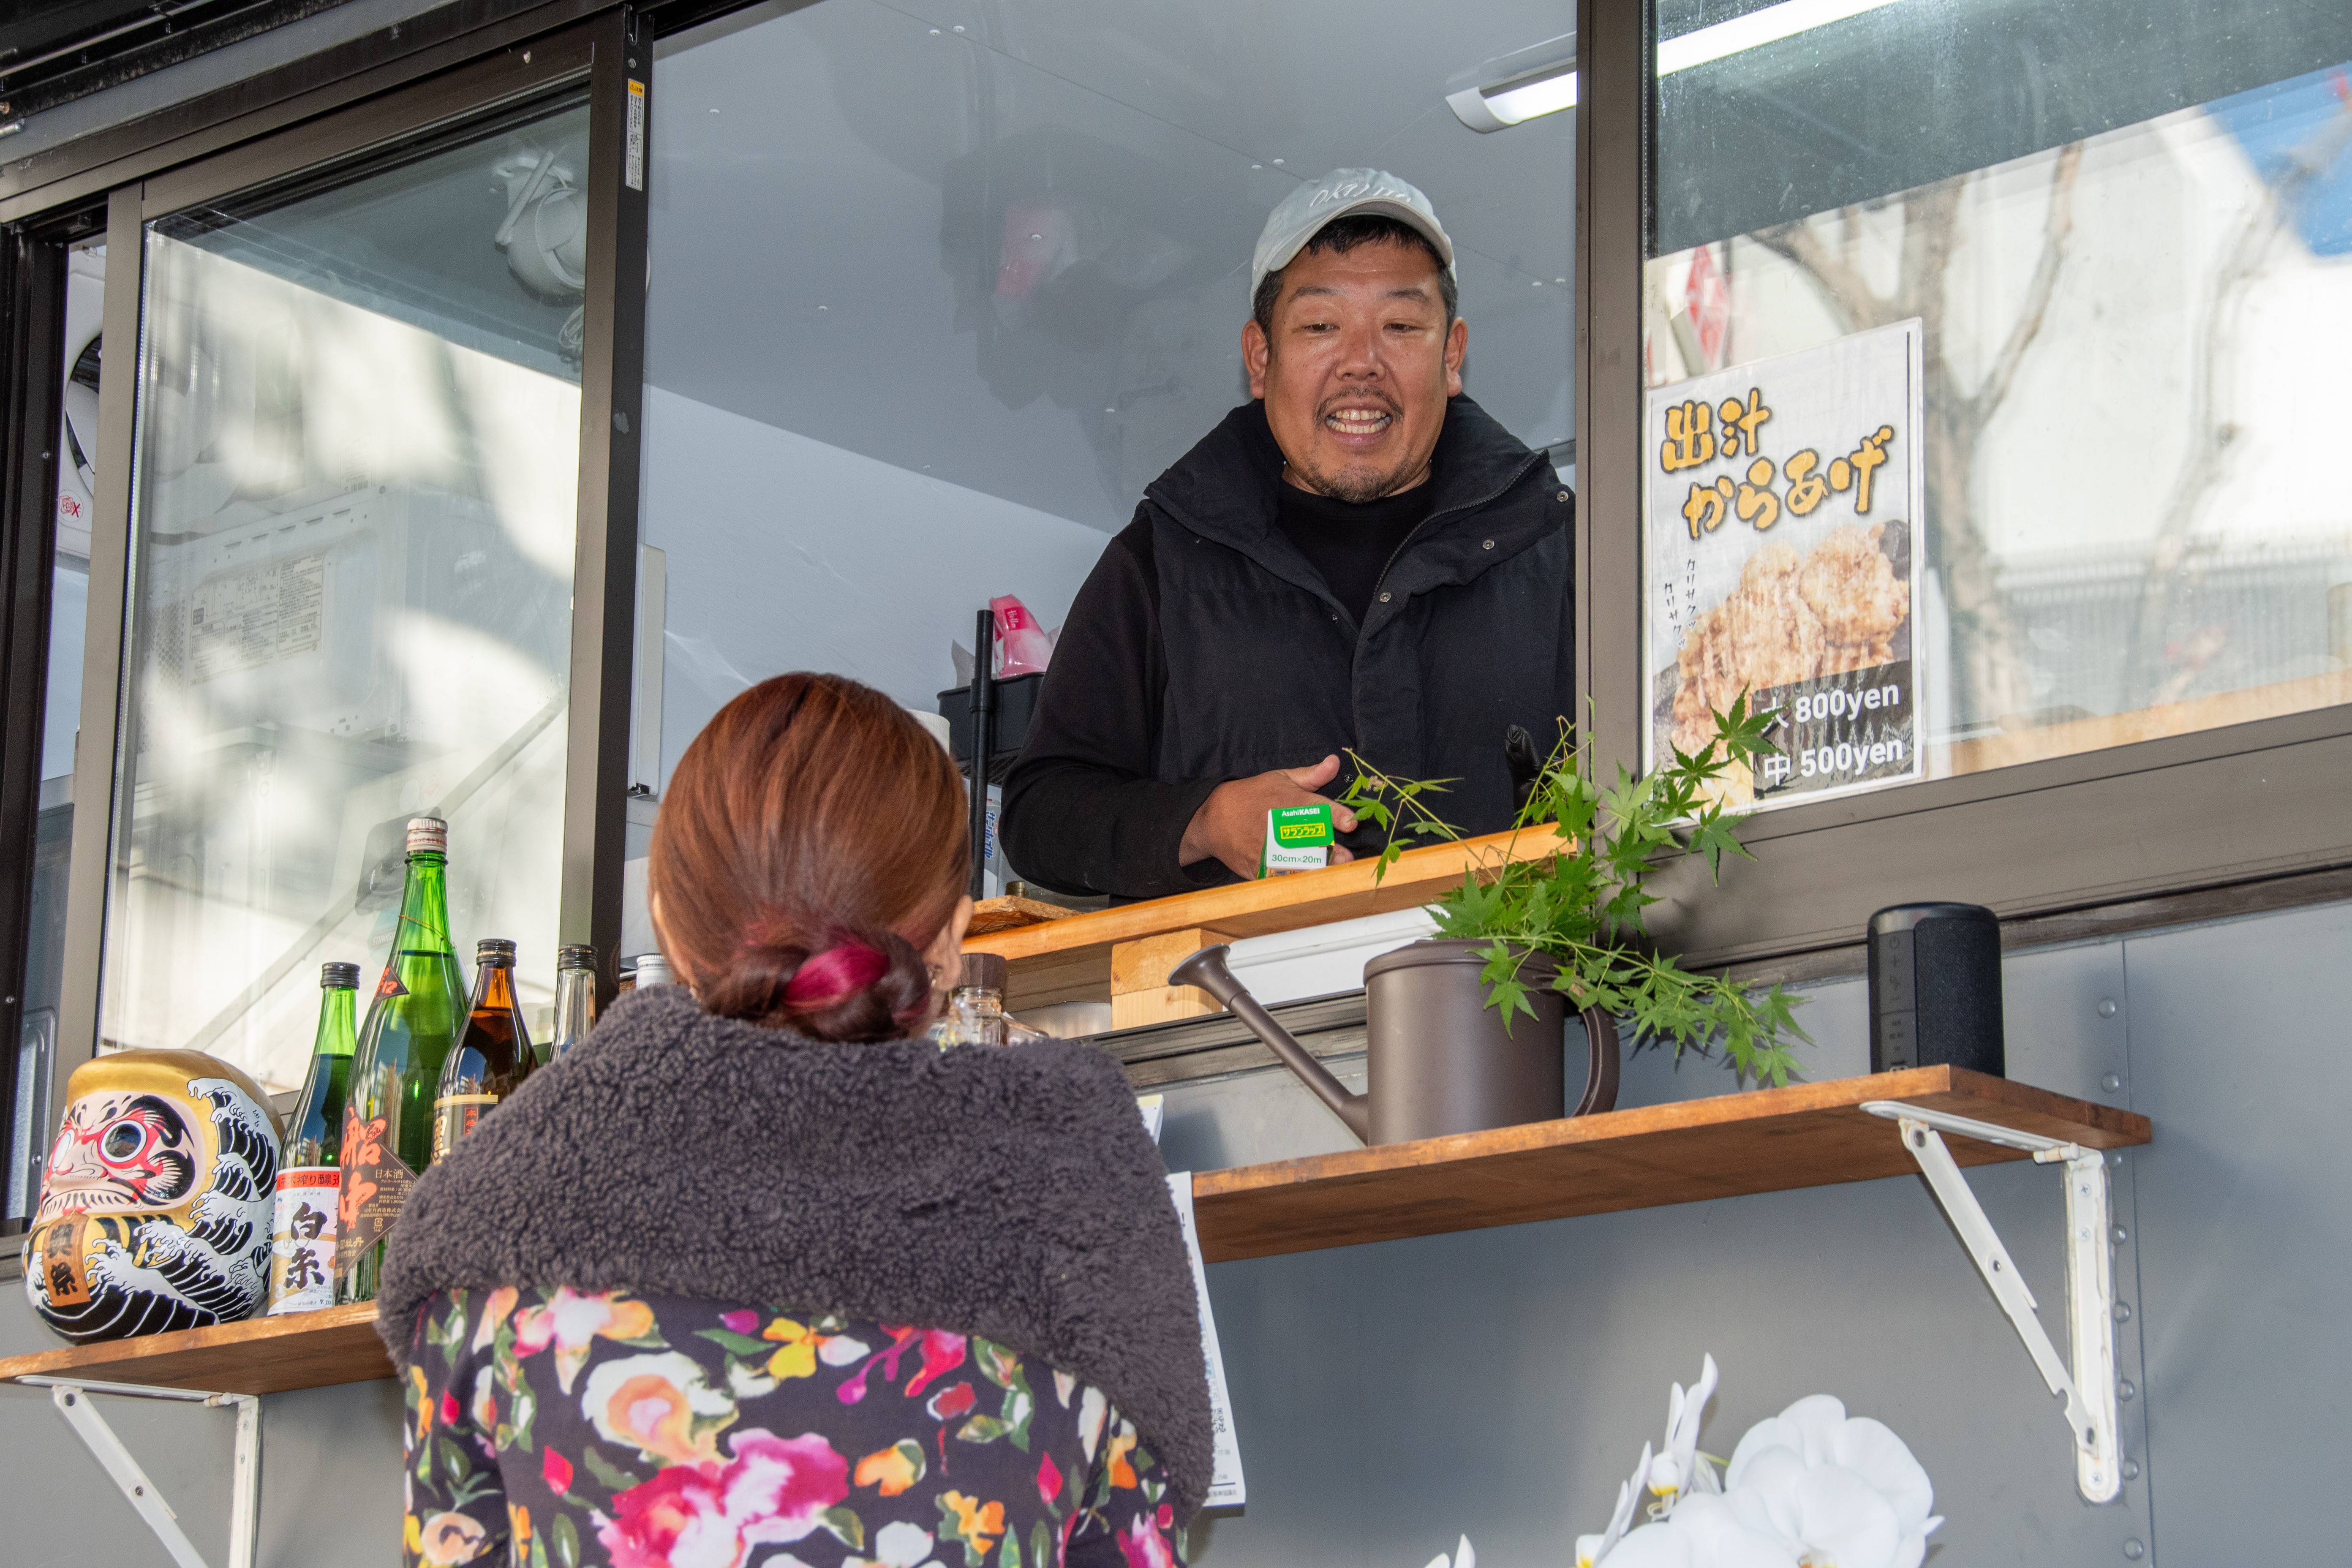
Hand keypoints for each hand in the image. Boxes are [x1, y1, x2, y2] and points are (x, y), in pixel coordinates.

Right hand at [1178, 754, 1358, 881]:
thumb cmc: (1251, 795)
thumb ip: (1311, 775)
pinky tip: (1306, 883)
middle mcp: (1281, 827)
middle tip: (1344, 857)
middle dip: (1332, 852)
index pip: (1318, 808)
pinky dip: (1294, 882)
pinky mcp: (1260, 869)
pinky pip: (1280, 879)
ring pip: (1298, 865)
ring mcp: (1270, 851)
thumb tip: (1334, 762)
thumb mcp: (1279, 778)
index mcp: (1290, 802)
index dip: (1337, 816)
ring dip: (1317, 870)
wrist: (1213, 818)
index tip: (1351, 824)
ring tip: (1331, 872)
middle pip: (1311, 842)